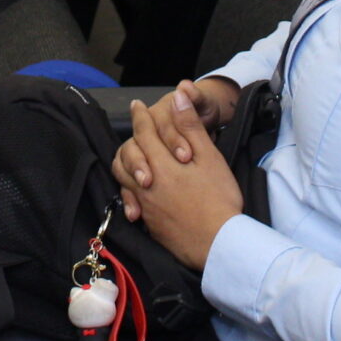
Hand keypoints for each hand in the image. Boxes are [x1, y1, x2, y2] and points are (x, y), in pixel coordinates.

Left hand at [108, 94, 242, 268]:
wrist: (217, 243)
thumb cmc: (219, 199)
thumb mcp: (210, 158)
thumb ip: (190, 127)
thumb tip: (177, 97)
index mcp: (162, 163)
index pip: (144, 131)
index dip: (141, 115)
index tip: (138, 105)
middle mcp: (147, 182)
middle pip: (128, 152)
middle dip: (132, 135)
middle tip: (137, 126)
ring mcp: (145, 203)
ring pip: (122, 175)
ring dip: (125, 160)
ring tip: (133, 153)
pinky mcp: (148, 221)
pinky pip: (128, 199)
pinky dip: (128, 188)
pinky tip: (136, 188)